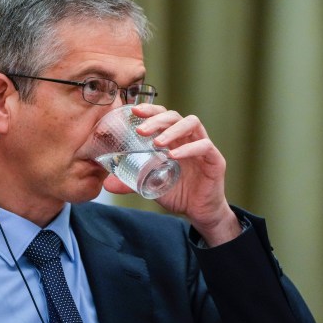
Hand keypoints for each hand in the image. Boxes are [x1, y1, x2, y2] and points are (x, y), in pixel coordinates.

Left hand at [100, 104, 240, 245]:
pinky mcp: (215, 160)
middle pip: (175, 116)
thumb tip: (107, 183)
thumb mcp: (151, 185)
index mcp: (174, 138)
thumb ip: (131, 182)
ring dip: (172, 129)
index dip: (150, 110)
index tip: (133, 110)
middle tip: (141, 130)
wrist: (199, 212)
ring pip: (192, 123)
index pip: (163, 115)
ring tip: (157, 142)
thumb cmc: (177, 192)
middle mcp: (188, 137)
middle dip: (157, 119)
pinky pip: (204, 146)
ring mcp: (203, 146)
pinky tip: (174, 155)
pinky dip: (188, 148)